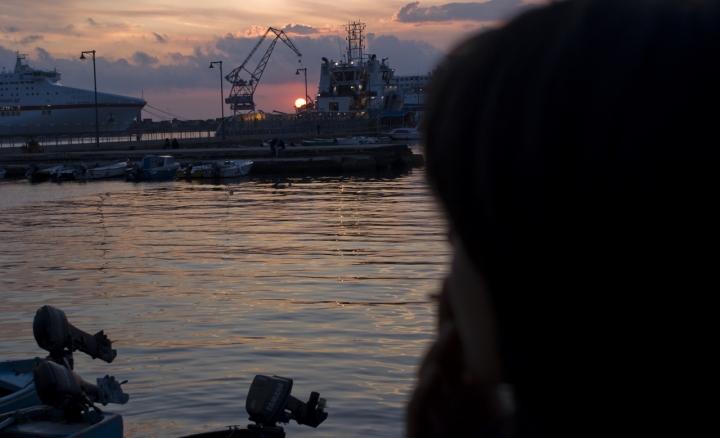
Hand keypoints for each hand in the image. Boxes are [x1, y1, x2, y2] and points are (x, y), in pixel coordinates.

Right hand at [406, 281, 503, 437]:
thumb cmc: (485, 433)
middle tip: (453, 287)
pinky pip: (417, 408)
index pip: (457, 341)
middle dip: (446, 320)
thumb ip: (499, 373)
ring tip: (452, 332)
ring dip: (439, 353)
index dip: (456, 312)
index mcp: (463, 382)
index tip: (458, 280)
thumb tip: (527, 340)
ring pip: (428, 375)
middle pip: (441, 349)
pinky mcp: (419, 430)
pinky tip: (436, 374)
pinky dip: (424, 390)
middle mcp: (444, 391)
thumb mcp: (495, 402)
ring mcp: (431, 409)